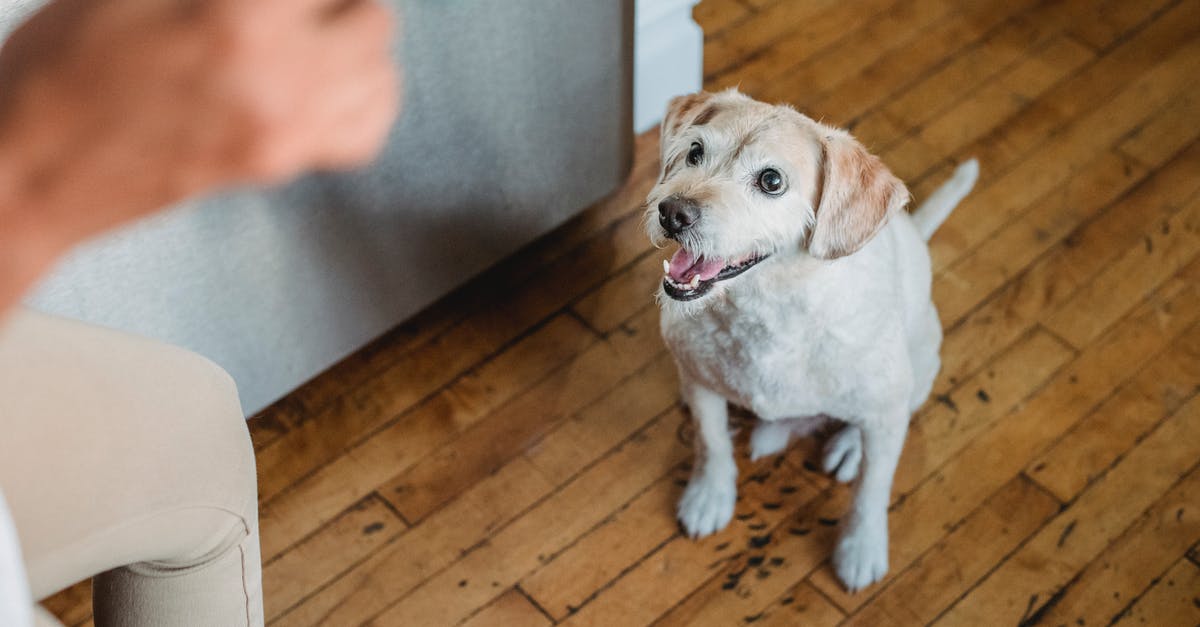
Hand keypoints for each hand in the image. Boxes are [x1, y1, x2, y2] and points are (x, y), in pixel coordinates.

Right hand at [0, 0, 399, 247]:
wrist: (30, 168)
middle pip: (374, 16)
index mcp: (239, 16)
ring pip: (383, 74)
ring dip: (359, 44)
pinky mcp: (279, 165)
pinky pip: (366, 133)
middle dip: (341, 1)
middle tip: (304, 5)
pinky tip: (332, 83)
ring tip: (321, 32)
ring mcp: (287, 130)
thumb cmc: (60, 69)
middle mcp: (280, 77)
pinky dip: (363, 102)